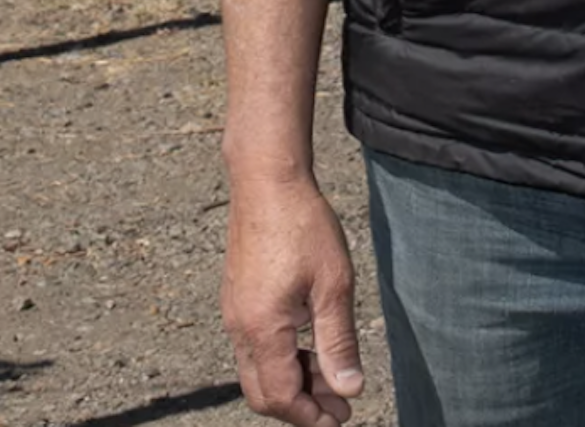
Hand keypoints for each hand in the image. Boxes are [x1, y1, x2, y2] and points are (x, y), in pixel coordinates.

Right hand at [223, 175, 363, 425]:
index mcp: (262, 330)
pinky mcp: (237, 298)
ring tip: (331, 376)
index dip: (310, 416)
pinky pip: (253, 346)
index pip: (281, 398)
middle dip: (300, 406)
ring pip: (257, 371)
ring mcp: (234, 313)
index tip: (342, 417)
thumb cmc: (303, 225)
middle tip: (338, 405)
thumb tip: (349, 389)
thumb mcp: (334, 284)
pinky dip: (281, 358)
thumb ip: (338, 341)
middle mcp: (240, 328)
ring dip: (292, 381)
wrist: (266, 180)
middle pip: (263, 393)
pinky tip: (310, 345)